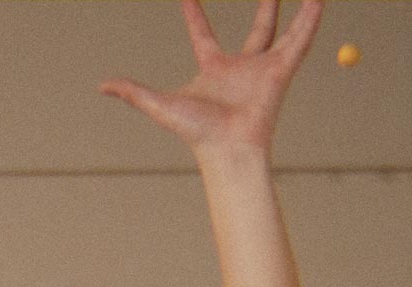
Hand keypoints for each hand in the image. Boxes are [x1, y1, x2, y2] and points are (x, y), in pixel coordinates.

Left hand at [100, 0, 322, 156]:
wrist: (226, 148)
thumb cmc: (196, 131)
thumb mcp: (158, 104)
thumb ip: (133, 93)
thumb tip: (101, 86)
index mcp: (213, 69)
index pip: (202, 34)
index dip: (195, 15)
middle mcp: (241, 66)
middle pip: (256, 29)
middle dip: (264, 8)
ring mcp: (263, 68)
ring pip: (281, 31)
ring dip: (295, 11)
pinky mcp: (281, 71)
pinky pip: (299, 40)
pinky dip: (310, 20)